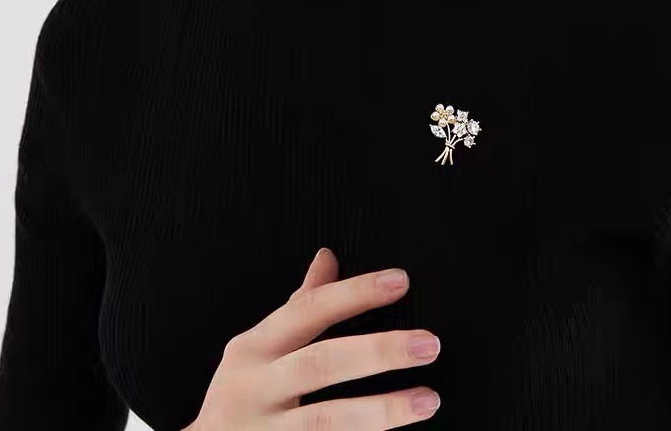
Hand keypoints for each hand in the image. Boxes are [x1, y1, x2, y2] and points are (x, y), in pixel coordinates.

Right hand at [185, 247, 440, 429]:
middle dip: (378, 352)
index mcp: (254, 349)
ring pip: (326, 420)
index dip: (356, 293)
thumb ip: (299, 306)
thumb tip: (329, 257)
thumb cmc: (240, 394)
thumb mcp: (258, 346)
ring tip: (429, 398)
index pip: (310, 310)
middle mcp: (255, 388)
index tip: (401, 281)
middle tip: (429, 343)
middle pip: (321, 363)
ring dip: (382, 410)